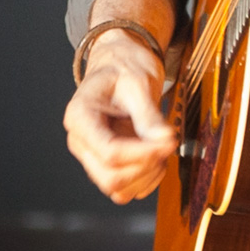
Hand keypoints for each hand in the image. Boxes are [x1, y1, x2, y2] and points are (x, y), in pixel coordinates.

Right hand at [63, 30, 175, 203]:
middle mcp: (81, 141)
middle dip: (145, 167)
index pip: (109, 151)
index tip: (169, 142)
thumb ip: (149, 113)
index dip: (142, 153)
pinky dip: (145, 181)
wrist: (120, 62)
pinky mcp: (105, 163)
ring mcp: (91, 155)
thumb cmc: (123, 66)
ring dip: (146, 176)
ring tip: (163, 148)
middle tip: (168, 145)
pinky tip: (158, 158)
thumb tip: (164, 139)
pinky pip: (124, 188)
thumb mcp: (138, 81)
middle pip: (110, 177)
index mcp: (80, 116)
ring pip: (117, 188)